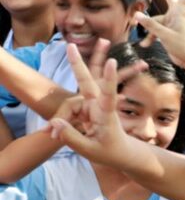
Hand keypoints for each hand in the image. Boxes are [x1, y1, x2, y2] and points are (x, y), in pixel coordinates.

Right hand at [46, 47, 129, 164]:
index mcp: (107, 114)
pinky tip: (49, 133)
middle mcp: (99, 106)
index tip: (112, 62)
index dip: (110, 78)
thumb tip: (55, 122)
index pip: (108, 94)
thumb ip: (71, 137)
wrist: (120, 153)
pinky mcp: (85, 109)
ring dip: (59, 119)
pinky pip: (68, 112)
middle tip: (69, 46)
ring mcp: (91, 106)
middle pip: (86, 82)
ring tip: (50, 134)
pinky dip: (60, 123)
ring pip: (69, 105)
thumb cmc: (110, 152)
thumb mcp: (90, 150)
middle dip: (77, 64)